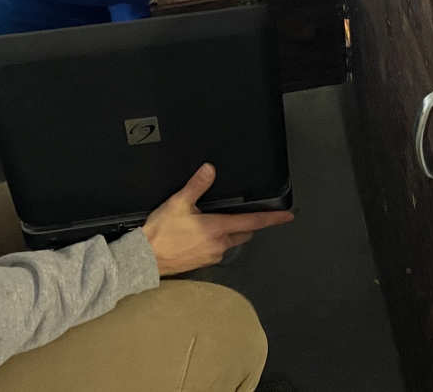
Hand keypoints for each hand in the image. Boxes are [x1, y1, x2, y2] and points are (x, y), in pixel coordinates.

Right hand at [141, 163, 293, 275]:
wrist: (144, 258)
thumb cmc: (160, 234)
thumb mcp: (178, 203)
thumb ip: (196, 186)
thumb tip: (209, 170)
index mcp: (217, 228)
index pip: (253, 222)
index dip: (272, 219)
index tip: (287, 217)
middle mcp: (219, 244)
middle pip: (244, 233)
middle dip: (248, 224)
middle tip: (247, 215)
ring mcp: (212, 255)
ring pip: (231, 242)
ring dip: (230, 232)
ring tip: (216, 222)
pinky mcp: (203, 262)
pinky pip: (217, 250)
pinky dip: (216, 241)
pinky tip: (202, 235)